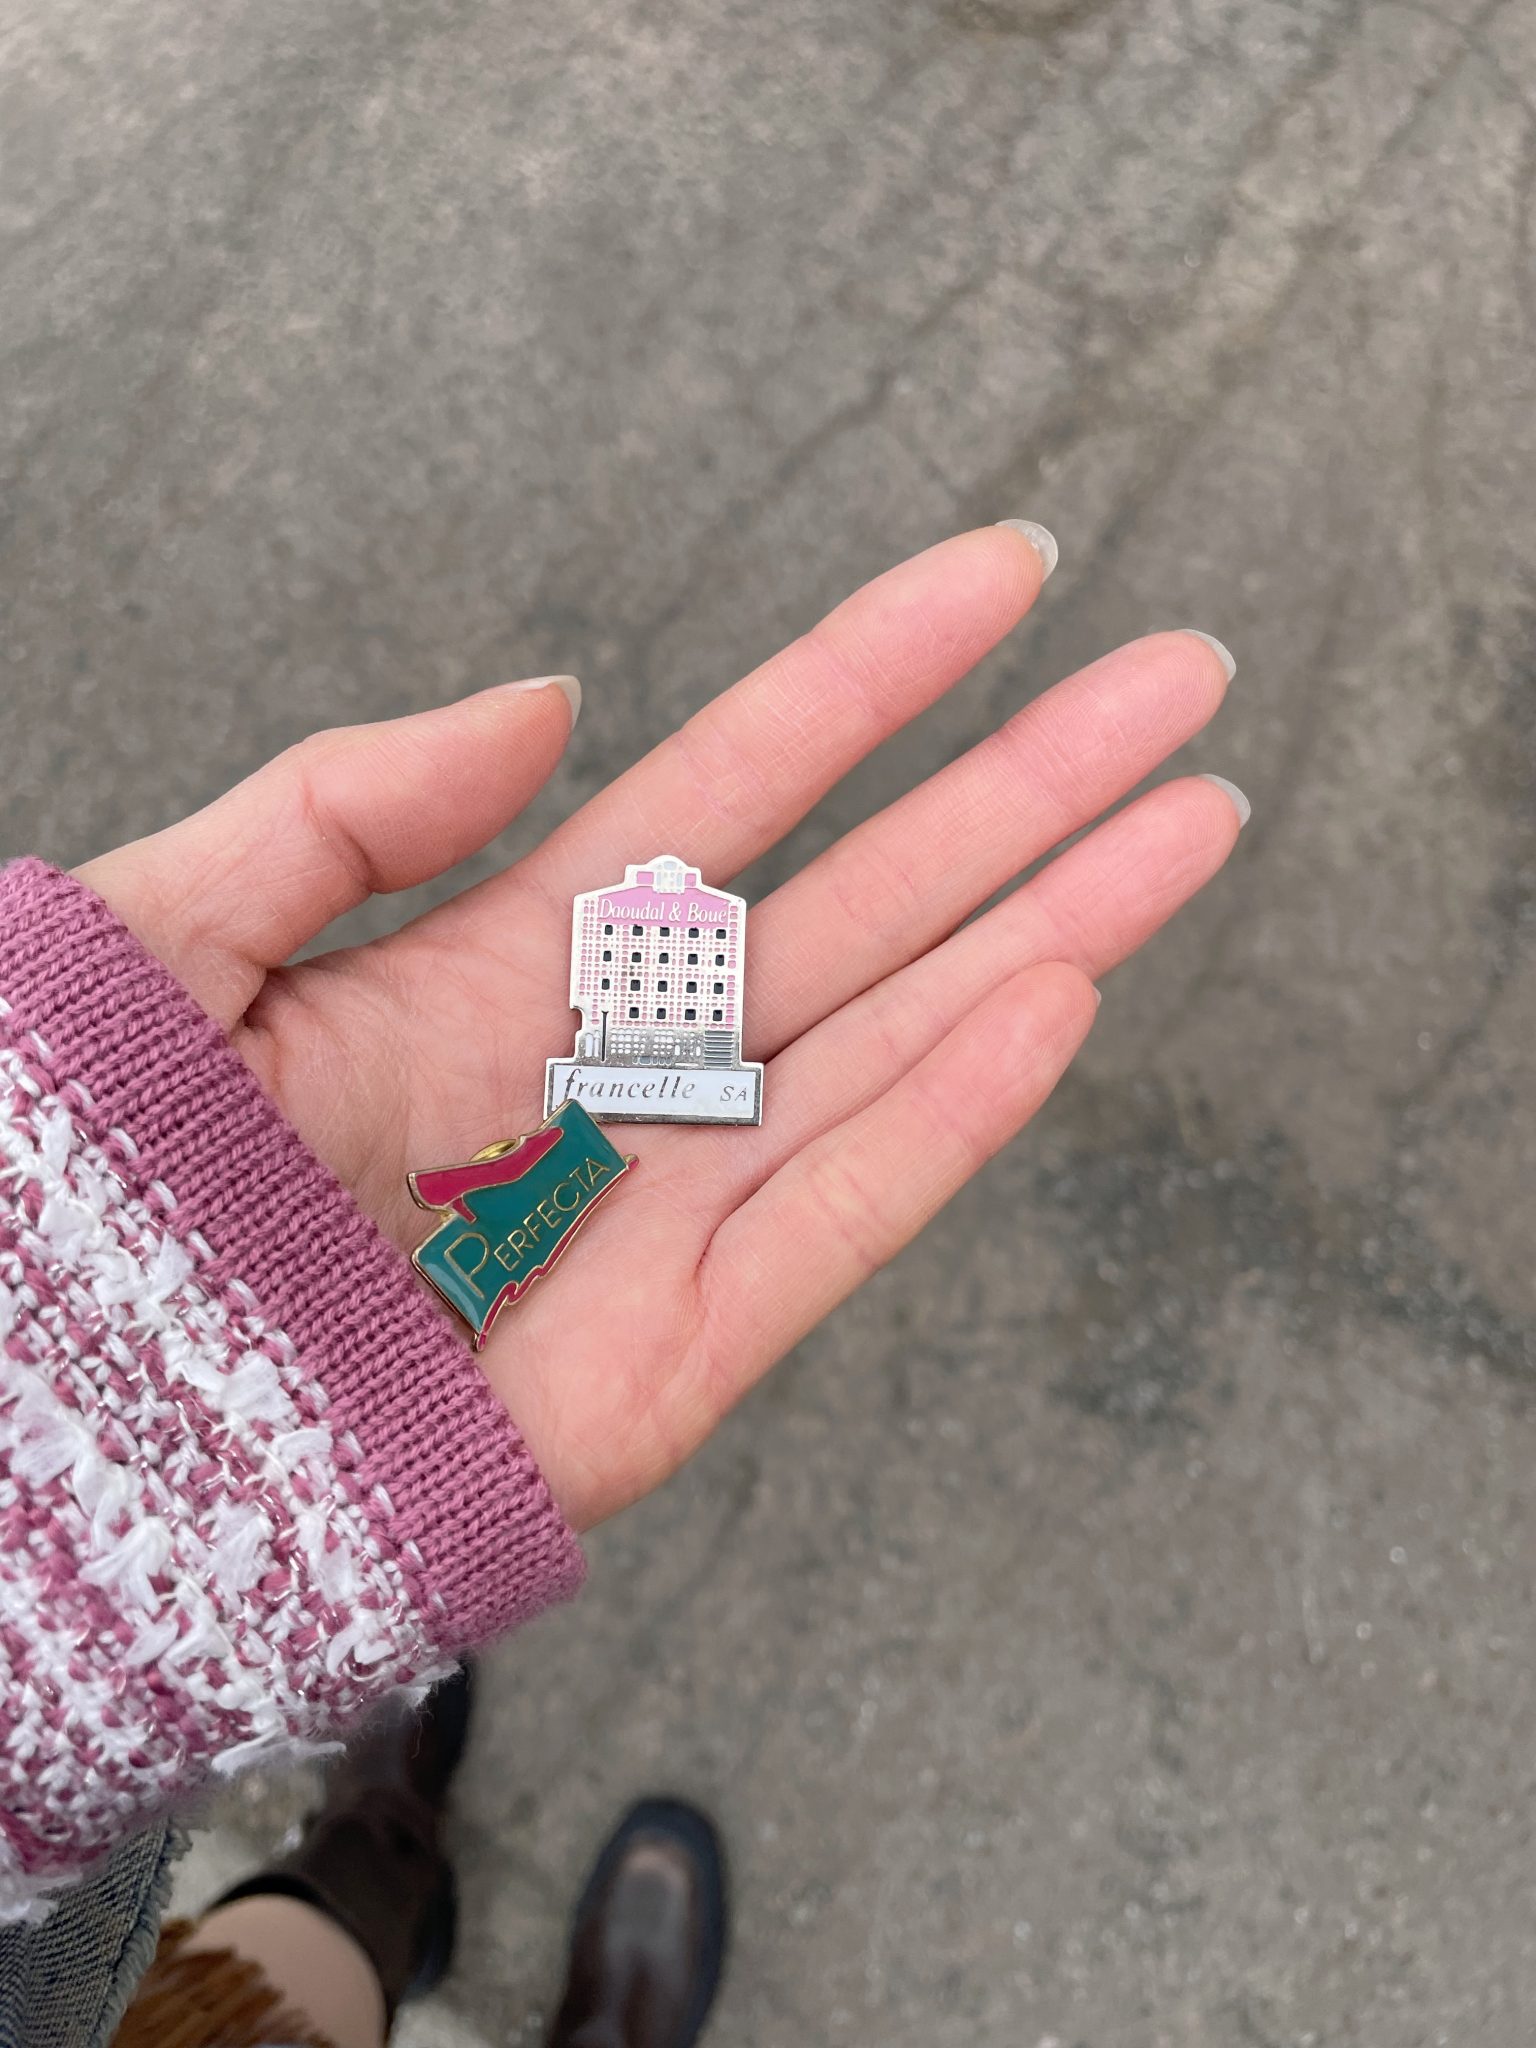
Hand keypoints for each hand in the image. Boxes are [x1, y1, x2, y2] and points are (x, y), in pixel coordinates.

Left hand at [79, 527, 1239, 1529]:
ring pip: (893, 1043)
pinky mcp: (671, 1358)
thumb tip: (556, 702)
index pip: (731, 786)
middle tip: (1173, 686)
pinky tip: (1057, 998)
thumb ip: (349, 806)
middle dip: (1023, 793)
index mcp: (506, 969)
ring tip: (1186, 824)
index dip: (870, 676)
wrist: (47, 1453)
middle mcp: (615, 1077)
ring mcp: (659, 1212)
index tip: (999, 576)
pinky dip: (949, 1117)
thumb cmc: (77, 1198)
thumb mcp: (172, 936)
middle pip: (862, 904)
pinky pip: (833, 1215)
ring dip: (1048, 929)